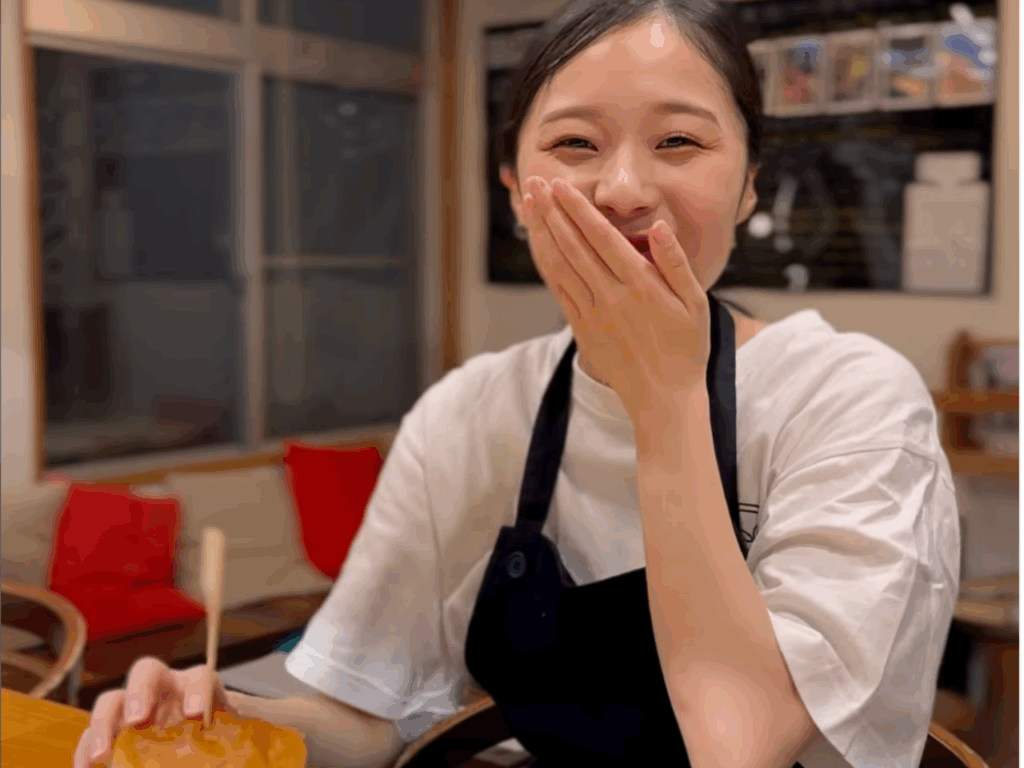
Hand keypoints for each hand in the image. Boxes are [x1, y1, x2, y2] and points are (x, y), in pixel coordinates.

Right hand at [73, 657, 238, 767]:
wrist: (208, 742)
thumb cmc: (218, 738)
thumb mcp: (228, 739)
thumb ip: (229, 744)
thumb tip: (236, 761)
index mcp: (198, 687)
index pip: (201, 677)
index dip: (199, 689)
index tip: (197, 712)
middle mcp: (164, 688)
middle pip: (148, 671)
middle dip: (141, 691)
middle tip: (139, 719)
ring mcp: (134, 706)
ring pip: (112, 700)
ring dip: (104, 723)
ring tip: (103, 753)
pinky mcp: (113, 730)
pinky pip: (90, 734)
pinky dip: (85, 750)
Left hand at [521, 176, 710, 421]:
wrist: (663, 399)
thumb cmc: (686, 348)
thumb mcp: (695, 304)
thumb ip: (676, 263)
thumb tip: (658, 227)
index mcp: (639, 286)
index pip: (601, 239)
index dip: (577, 210)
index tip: (561, 186)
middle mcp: (610, 297)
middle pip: (573, 246)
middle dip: (552, 211)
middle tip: (536, 181)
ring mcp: (592, 313)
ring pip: (560, 265)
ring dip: (542, 232)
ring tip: (530, 204)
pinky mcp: (582, 328)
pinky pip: (559, 289)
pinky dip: (546, 263)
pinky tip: (538, 244)